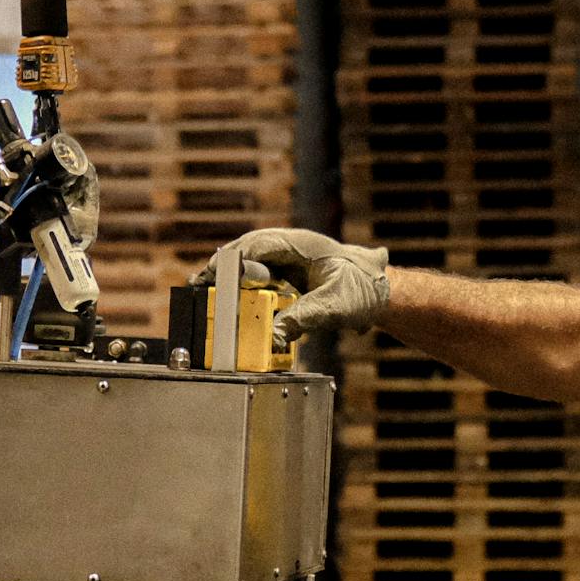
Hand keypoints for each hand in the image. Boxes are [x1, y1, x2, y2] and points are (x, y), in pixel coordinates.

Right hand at [195, 229, 390, 341]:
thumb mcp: (333, 308)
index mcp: (301, 244)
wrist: (379, 290)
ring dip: (230, 273)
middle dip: (224, 266)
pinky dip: (243, 281)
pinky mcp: (287, 269)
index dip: (233, 260)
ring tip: (206, 289)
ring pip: (251, 258)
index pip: (258, 245)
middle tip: (199, 284)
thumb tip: (274, 336)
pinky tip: (229, 295)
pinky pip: (259, 270)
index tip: (213, 274)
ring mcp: (288, 255)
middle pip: (248, 249)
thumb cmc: (363, 290)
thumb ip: (302, 319)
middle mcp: (291, 245)